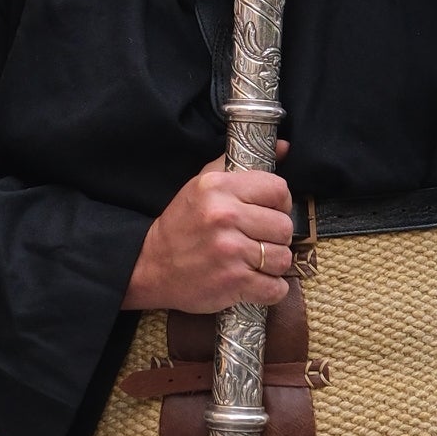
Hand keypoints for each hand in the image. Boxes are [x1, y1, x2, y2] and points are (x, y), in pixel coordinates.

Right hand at [124, 151, 294, 312]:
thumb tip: (284, 146)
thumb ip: (241, 164)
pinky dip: (270, 289)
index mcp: (219, 188)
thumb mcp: (203, 183)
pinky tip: (254, 281)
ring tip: (255, 261)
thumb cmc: (182, 224)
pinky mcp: (233, 282)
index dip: (279, 203)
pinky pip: (275, 288)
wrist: (151, 265)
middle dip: (276, 237)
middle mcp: (225, 216)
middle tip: (258, 240)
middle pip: (285, 227)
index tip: (268, 212)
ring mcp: (230, 251)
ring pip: (283, 258)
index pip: (278, 190)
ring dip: (273, 264)